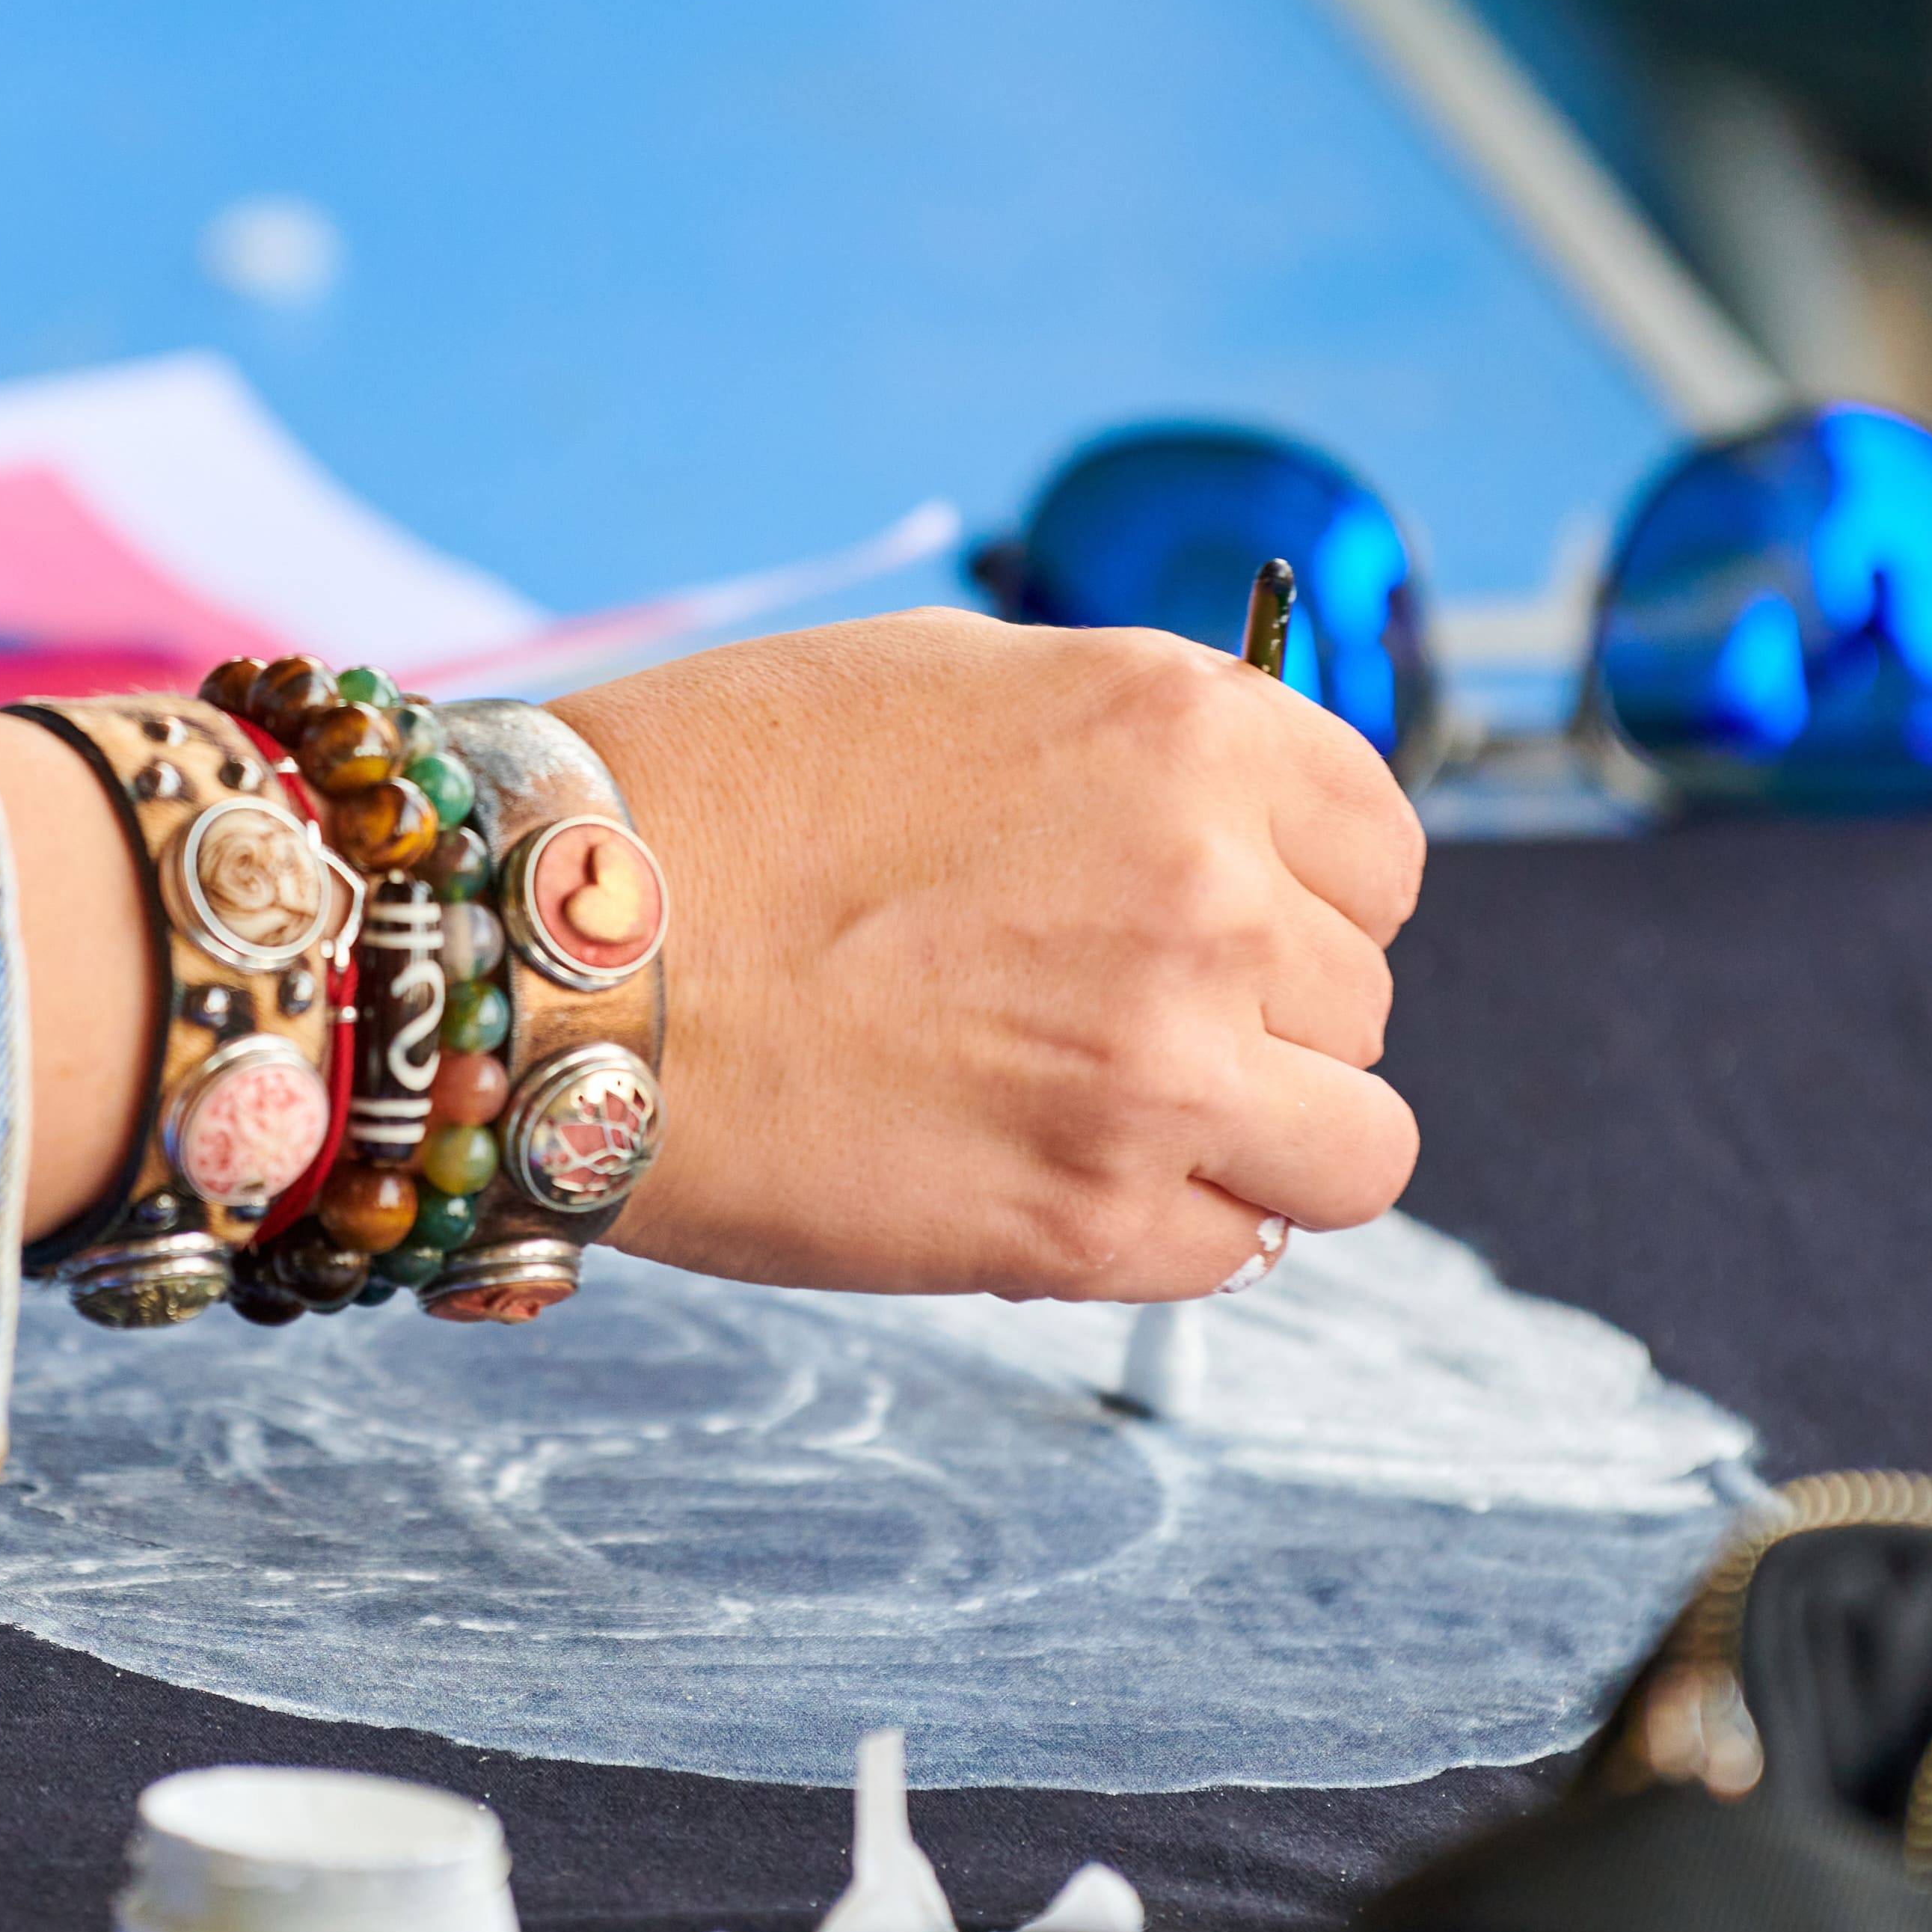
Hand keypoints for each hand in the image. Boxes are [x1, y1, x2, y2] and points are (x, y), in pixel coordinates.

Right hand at [561, 609, 1419, 1300]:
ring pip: (1356, 1147)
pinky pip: (1238, 1248)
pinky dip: (1166, 1226)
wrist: (551, 951)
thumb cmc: (714, 794)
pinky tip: (1045, 1172)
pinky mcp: (1091, 1221)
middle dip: (1262, 1011)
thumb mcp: (953, 683)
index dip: (1302, 889)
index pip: (1380, 847)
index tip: (1224, 916)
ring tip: (1120, 1115)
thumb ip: (1128, 753)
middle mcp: (1210, 893)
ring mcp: (1164, 1068)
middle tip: (1105, 1013)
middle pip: (1362, 997)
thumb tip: (1237, 827)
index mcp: (1185, 733)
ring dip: (1264, 1139)